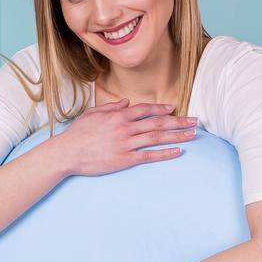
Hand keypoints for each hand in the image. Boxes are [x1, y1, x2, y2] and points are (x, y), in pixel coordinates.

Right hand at [56, 99, 196, 177]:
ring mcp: (126, 143)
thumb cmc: (78, 134)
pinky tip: (177, 152)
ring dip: (177, 136)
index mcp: (118, 115)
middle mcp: (125, 127)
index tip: (174, 109)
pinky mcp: (124, 159)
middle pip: (157, 122)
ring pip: (156, 137)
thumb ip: (111, 107)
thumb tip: (126, 102)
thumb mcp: (93, 114)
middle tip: (195, 121)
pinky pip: (149, 155)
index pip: (145, 109)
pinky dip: (164, 153)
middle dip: (178, 121)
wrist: (67, 153)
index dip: (161, 109)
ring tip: (192, 135)